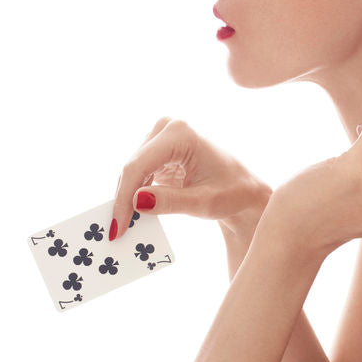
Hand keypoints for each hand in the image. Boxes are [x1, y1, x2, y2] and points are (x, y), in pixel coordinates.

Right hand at [110, 116, 270, 241]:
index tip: (117, 228)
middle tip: (117, 234)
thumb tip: (136, 201)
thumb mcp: (205, 202)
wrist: (244, 189)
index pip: (139, 166)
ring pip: (131, 172)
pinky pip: (138, 174)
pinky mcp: (158, 150)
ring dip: (127, 199)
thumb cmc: (233, 192)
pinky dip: (135, 195)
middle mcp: (168, 128)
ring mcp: (161, 137)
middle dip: (123, 201)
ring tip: (123, 228)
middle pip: (132, 168)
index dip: (124, 198)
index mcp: (181, 133)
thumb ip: (171, 201)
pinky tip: (134, 217)